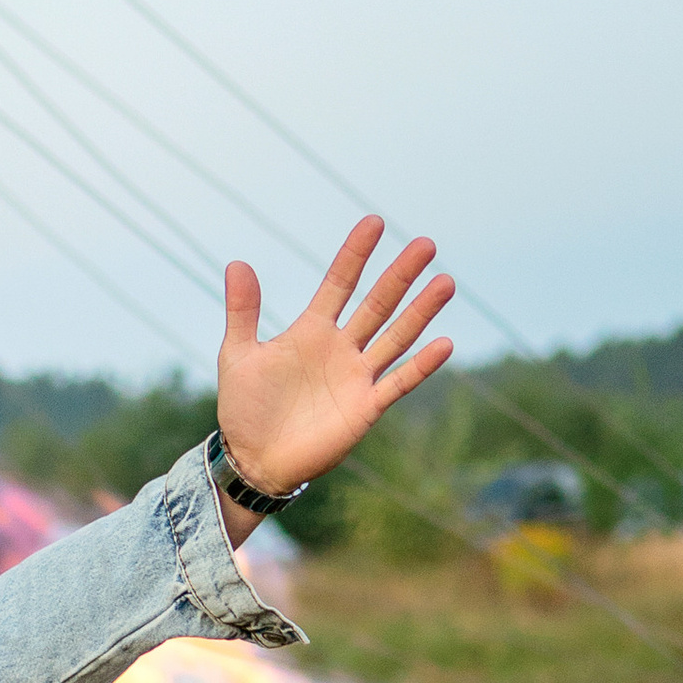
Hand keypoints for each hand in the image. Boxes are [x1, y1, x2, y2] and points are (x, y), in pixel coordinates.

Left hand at [217, 216, 454, 501]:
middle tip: (426, 244)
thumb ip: (242, 312)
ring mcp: (356, 377)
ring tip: (445, 282)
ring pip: (396, 337)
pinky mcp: (365, 408)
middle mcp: (340, 348)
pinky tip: (444, 344)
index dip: (355, 255)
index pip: (339, 284)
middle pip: (377, 304)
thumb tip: (237, 263)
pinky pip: (398, 383)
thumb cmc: (244, 408)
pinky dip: (421, 366)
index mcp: (311, 331)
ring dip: (420, 312)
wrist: (253, 460)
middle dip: (400, 275)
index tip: (374, 222)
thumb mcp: (238, 355)